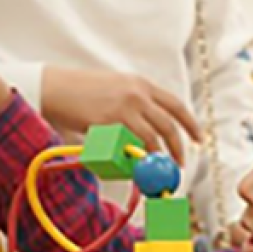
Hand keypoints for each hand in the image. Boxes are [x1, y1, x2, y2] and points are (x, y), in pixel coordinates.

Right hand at [42, 67, 201, 165]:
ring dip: (158, 156)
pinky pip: (129, 145)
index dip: (189, 123)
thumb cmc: (78, 89)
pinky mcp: (110, 123)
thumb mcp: (113, 87)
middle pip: (168, 125)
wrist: (54, 87)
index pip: (174, 104)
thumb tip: (145, 128)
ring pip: (152, 138)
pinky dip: (135, 157)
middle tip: (180, 162)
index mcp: (139, 83)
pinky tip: (133, 164)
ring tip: (156, 167)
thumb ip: (132, 103)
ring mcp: (124, 108)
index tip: (198, 138)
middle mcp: (136, 94)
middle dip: (178, 147)